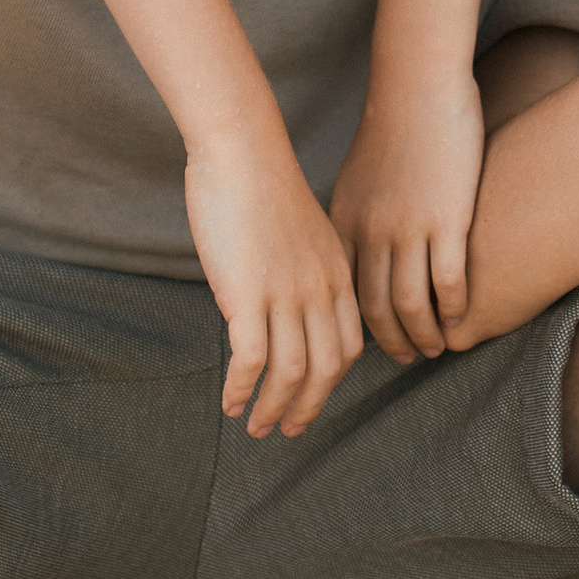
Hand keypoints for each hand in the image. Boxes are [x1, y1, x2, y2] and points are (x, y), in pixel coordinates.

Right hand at [184, 135, 362, 439]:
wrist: (242, 148)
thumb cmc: (261, 182)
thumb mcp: (300, 230)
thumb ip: (303, 268)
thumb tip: (284, 301)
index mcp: (337, 273)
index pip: (349, 344)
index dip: (331, 380)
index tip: (311, 399)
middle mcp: (320, 289)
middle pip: (326, 367)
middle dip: (308, 406)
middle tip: (287, 430)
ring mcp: (286, 292)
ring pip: (290, 371)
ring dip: (274, 408)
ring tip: (256, 428)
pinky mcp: (248, 292)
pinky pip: (251, 358)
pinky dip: (243, 388)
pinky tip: (229, 401)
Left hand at [332, 72, 488, 364]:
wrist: (418, 88)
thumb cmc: (394, 129)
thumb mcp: (358, 180)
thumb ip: (356, 219)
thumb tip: (358, 254)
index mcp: (344, 224)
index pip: (345, 294)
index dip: (358, 327)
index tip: (373, 345)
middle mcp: (370, 232)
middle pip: (374, 309)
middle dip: (391, 343)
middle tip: (409, 359)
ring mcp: (408, 228)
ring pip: (410, 304)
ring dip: (424, 334)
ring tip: (439, 347)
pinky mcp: (446, 219)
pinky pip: (448, 280)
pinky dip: (454, 308)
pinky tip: (462, 316)